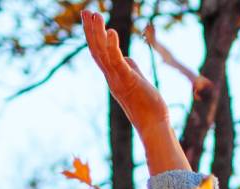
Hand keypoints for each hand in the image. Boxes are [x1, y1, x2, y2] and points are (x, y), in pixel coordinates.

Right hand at [81, 9, 167, 132]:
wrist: (154, 126)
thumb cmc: (149, 107)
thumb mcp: (138, 82)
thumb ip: (130, 69)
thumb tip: (127, 59)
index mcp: (113, 76)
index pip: (99, 53)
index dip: (93, 36)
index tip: (89, 19)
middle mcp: (111, 77)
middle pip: (96, 49)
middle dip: (90, 29)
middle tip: (85, 11)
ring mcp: (118, 79)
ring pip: (103, 53)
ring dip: (98, 33)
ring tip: (95, 14)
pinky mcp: (128, 81)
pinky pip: (117, 61)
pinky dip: (113, 46)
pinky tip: (111, 31)